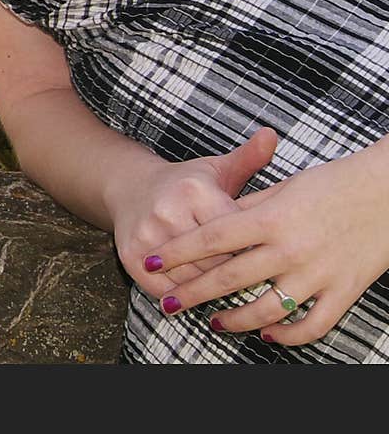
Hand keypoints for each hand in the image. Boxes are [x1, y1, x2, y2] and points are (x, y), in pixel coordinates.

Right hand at [112, 126, 277, 297]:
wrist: (130, 188)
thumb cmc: (185, 183)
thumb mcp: (216, 168)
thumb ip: (249, 157)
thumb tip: (272, 134)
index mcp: (194, 191)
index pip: (235, 235)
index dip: (255, 249)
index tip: (269, 257)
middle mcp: (168, 212)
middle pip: (217, 261)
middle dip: (238, 273)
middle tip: (257, 282)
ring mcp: (147, 237)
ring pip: (193, 280)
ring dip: (212, 290)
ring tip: (233, 293)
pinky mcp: (131, 257)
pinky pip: (167, 291)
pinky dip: (184, 296)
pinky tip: (198, 293)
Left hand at [141, 141, 388, 345]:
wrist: (386, 192)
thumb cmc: (332, 182)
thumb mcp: (285, 187)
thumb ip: (249, 207)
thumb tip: (217, 223)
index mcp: (271, 217)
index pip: (211, 238)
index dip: (177, 252)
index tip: (151, 260)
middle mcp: (290, 248)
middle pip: (229, 278)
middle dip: (193, 293)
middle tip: (168, 304)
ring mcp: (317, 274)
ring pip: (265, 309)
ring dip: (235, 320)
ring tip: (214, 323)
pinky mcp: (343, 292)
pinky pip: (310, 324)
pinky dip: (287, 335)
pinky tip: (268, 334)